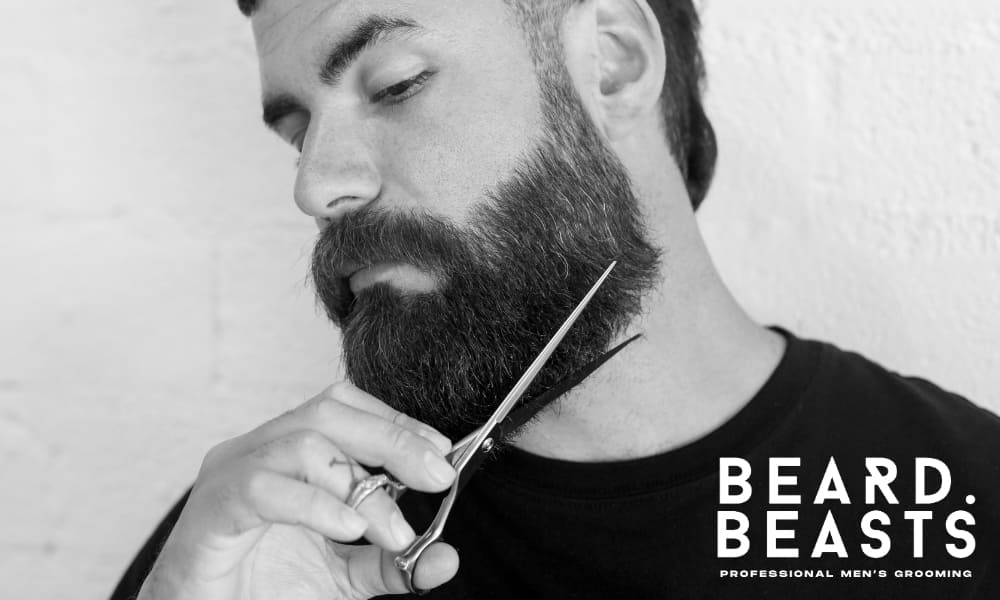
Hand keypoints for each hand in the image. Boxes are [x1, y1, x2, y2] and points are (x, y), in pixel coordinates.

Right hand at [137, 382, 458, 598]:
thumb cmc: (260, 590)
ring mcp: (229, 473)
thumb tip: (446, 559)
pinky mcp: (210, 509)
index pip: (344, 407)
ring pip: (303, 444)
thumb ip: (392, 563)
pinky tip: (348, 529)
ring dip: (361, 487)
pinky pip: (263, 487)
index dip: (396, 420)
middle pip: (329, 412)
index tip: (441, 452)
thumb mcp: (343, 577)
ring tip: (394, 532)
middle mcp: (257, 450)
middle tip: (438, 477)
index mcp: (285, 451)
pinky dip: (315, 505)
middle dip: (393, 439)